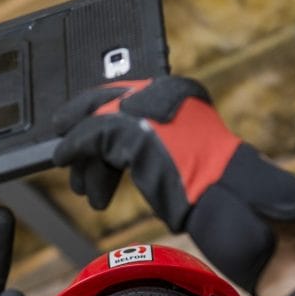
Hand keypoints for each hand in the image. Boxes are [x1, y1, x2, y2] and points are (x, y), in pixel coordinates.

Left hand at [52, 76, 294, 291]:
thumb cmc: (214, 189)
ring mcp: (149, 110)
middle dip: (81, 124)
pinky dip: (76, 150)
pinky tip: (67, 165)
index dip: (99, 110)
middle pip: (106, 101)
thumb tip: (118, 149)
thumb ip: (152, 143)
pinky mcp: (134, 132)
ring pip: (96, 123)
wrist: (229, 203)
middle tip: (65, 149)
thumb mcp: (179, 155)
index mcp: (180, 95)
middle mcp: (164, 93)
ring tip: (83, 185)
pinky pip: (92, 136)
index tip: (77, 125)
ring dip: (83, 154)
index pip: (127, 93)